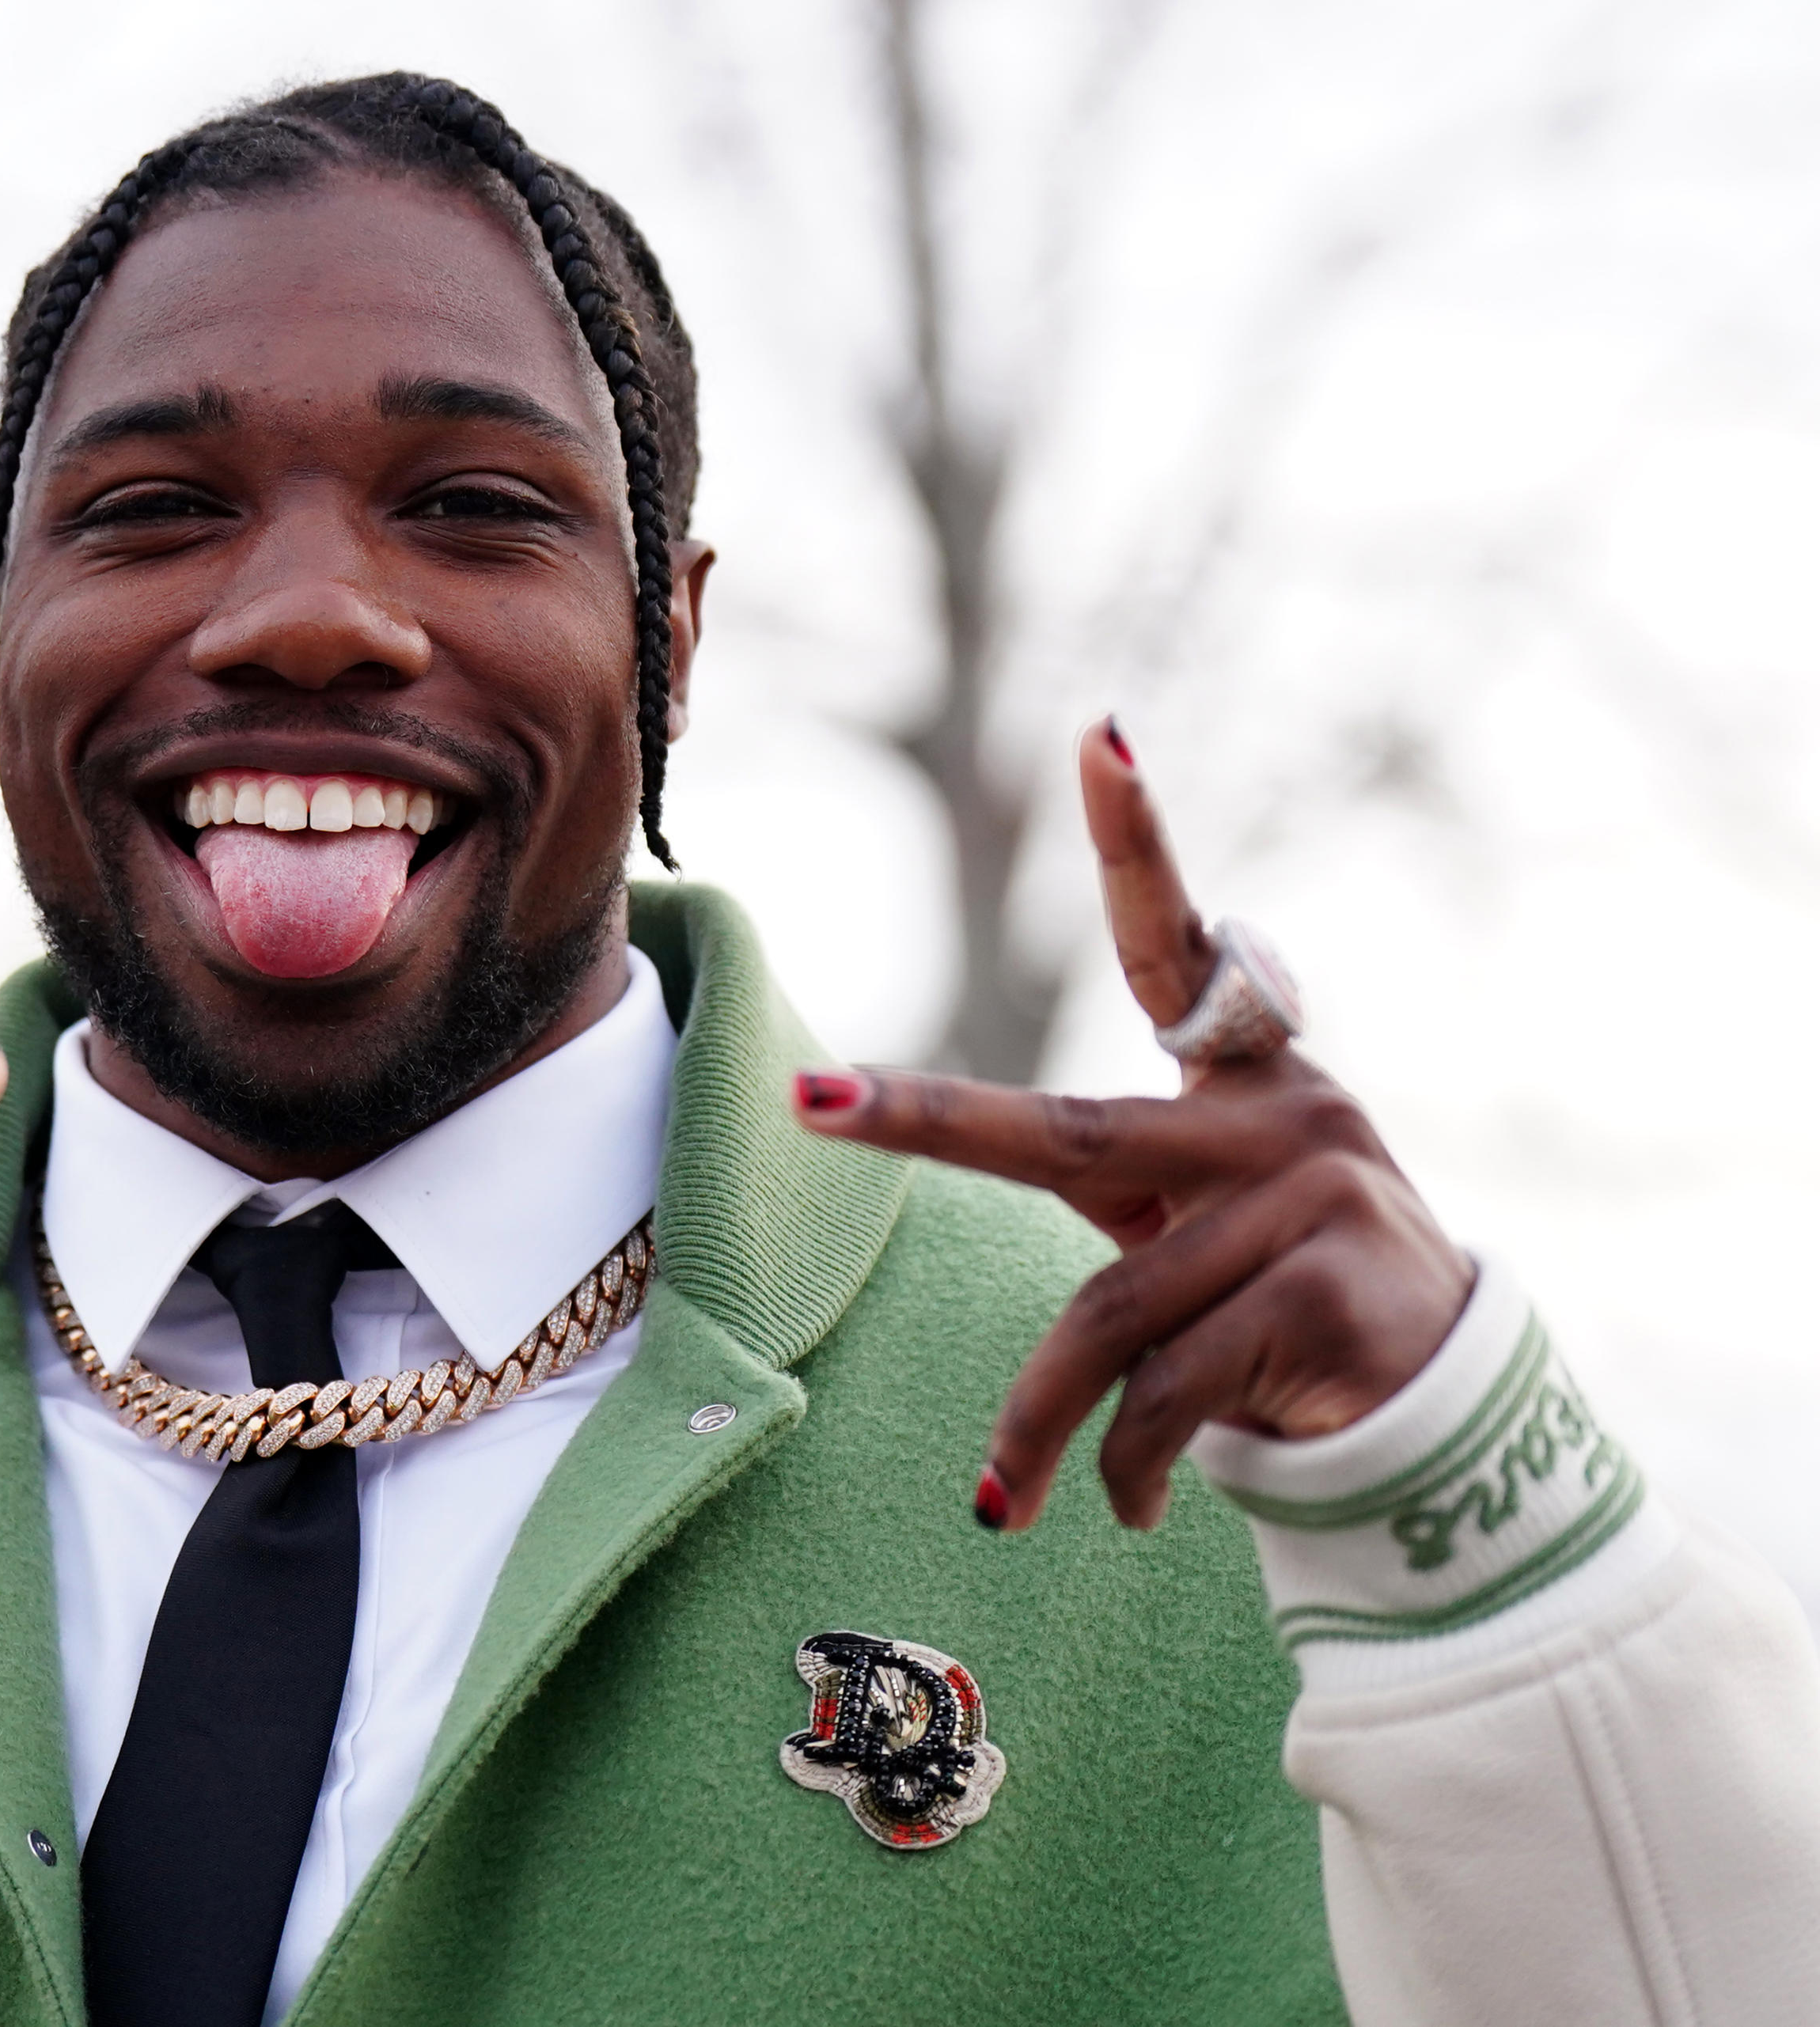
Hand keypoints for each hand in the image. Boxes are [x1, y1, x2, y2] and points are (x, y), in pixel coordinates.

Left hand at [793, 721, 1473, 1530]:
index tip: (1101, 736)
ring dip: (1040, 1424)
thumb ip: (1106, 1175)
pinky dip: (1124, 1466)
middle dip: (921, 1122)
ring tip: (1010, 1497)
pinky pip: (1165, 1391)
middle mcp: (1275, 1118)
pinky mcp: (1325, 1297)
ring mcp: (1308, 1202)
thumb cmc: (1282, 1302)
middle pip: (1058, 1133)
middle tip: (808, 1098)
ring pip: (1104, 1314)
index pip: (1179, 945)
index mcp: (1241, 1078)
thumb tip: (947, 1143)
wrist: (1443, 1415)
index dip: (1141, 840)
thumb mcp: (1199, 1221)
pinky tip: (1132, 1510)